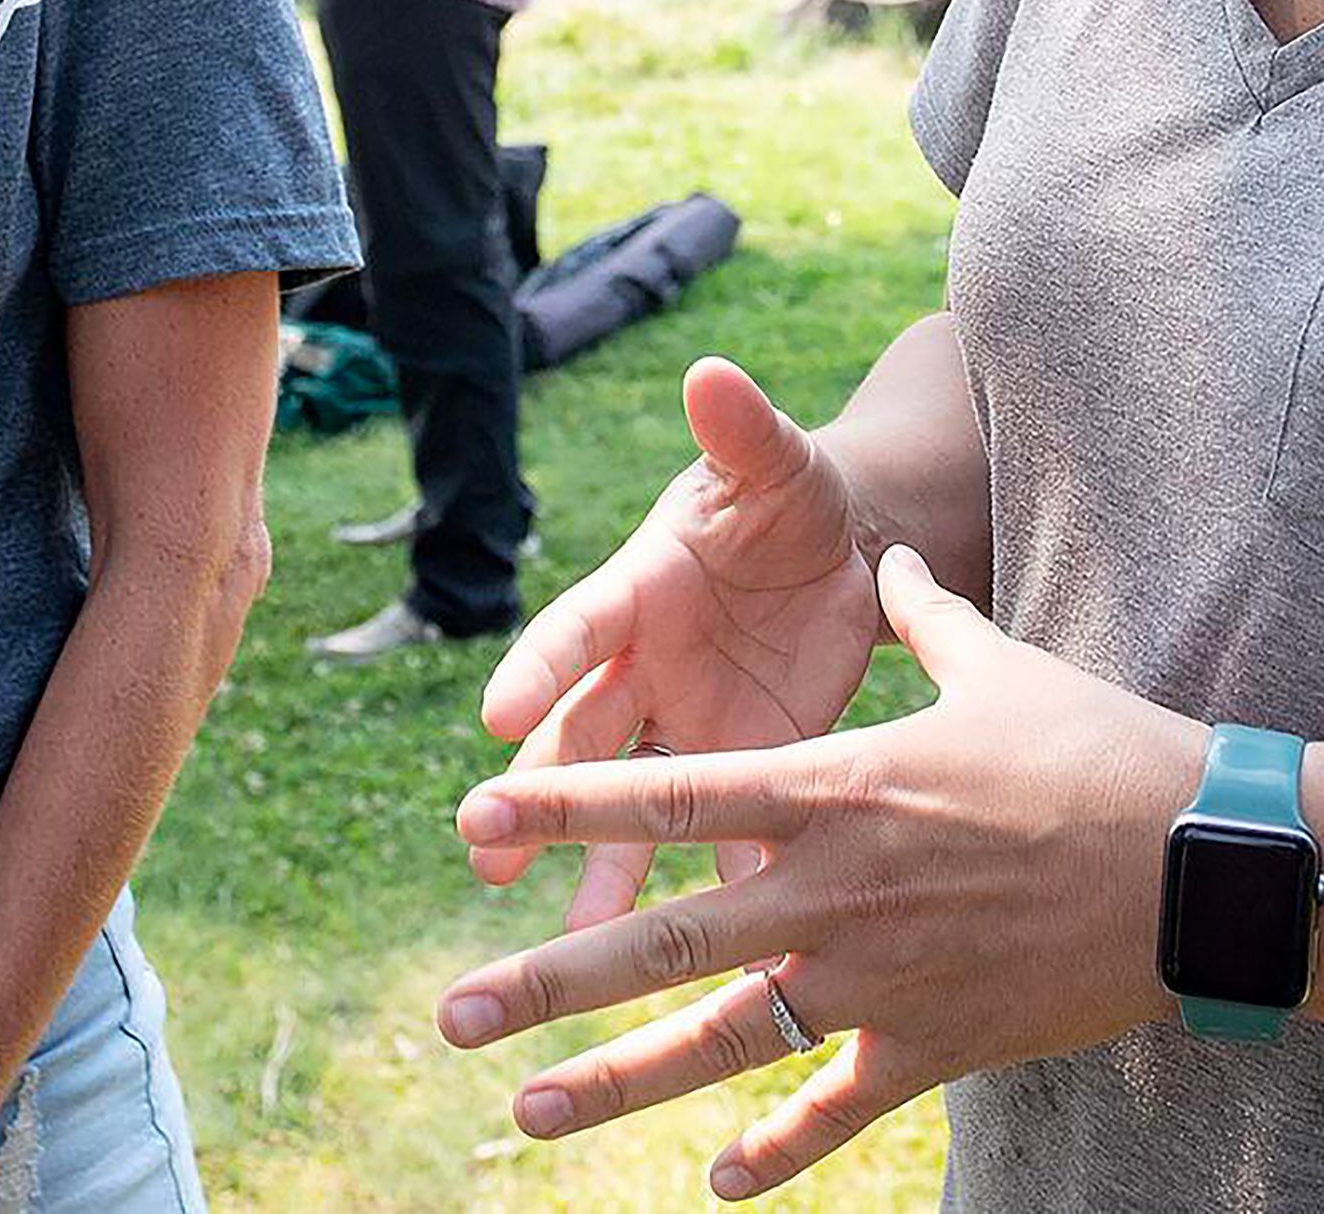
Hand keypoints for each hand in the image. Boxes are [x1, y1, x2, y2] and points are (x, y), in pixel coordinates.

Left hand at [439, 546, 1205, 1200]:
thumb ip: (922, 618)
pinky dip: (774, 1151)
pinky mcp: (933, 1046)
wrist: (1199, 866)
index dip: (571, 803)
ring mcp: (880, 980)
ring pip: (724, 1042)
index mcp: (838, 787)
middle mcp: (836, 890)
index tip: (478, 817)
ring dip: (619, 1083)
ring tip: (526, 1113)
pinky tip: (714, 1185)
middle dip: (549, 982)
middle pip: (666, 940)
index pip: (674, 794)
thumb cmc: (1098, 750)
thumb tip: (894, 557)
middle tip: (451, 1014)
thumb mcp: (997, 665)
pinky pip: (835, 1109)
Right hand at [475, 359, 881, 927]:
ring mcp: (684, 724)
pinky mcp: (741, 765)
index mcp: (637, 588)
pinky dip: (710, 882)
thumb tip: (713, 372)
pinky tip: (705, 951)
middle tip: (483, 849)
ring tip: (567, 942)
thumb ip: (742, 429)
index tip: (494, 716)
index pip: (575, 630)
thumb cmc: (785, 493)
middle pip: (578, 739)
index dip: (536, 669)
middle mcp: (644, 668)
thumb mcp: (772, 461)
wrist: (840, 548)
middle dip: (533, 795)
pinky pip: (714, 829)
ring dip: (599, 866)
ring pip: (628, 806)